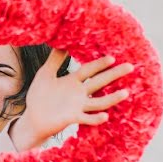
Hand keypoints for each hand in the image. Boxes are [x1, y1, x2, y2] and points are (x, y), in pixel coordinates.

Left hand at [10, 50, 133, 149]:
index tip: (113, 58)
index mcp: (73, 81)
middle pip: (99, 82)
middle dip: (114, 75)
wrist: (33, 118)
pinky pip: (87, 118)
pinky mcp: (72, 118)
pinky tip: (105, 116)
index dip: (100, 64)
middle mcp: (79, 93)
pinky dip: (96, 118)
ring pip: (99, 102)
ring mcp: (77, 106)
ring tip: (125, 92)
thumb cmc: (39, 96)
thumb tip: (61, 42)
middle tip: (130, 67)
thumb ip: (54, 59)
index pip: (89, 70)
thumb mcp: (45, 74)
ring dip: (112, 98)